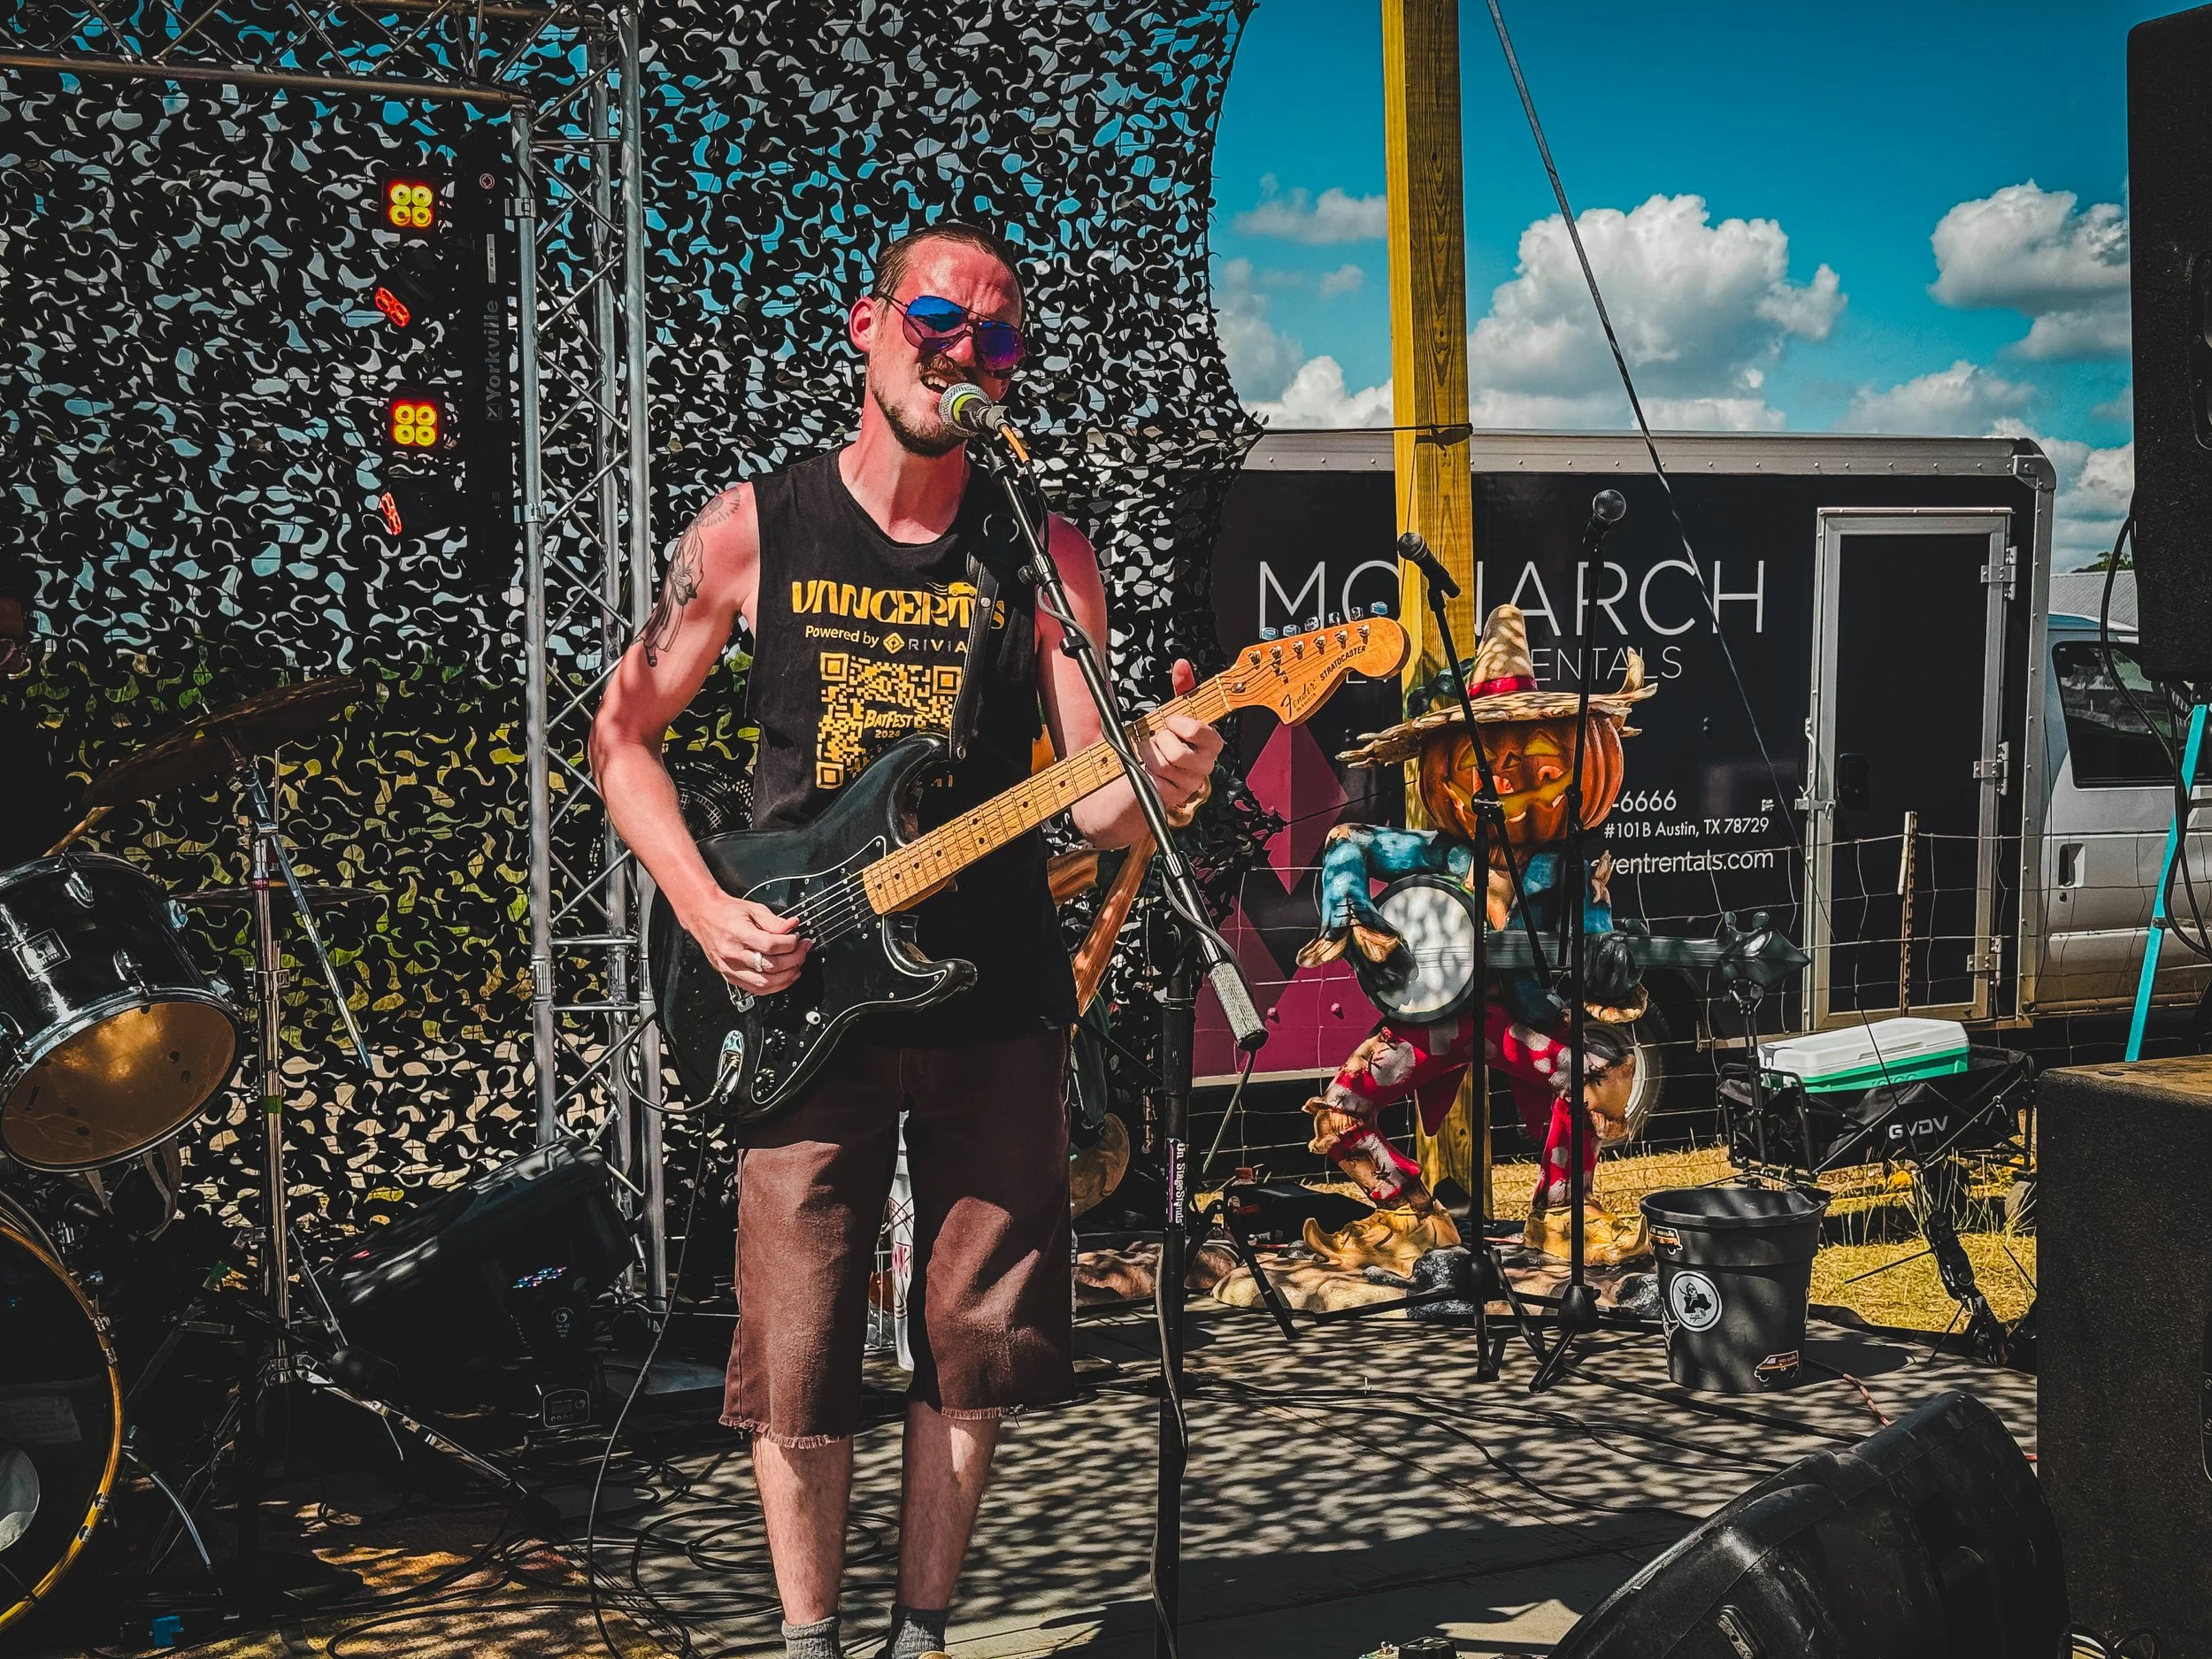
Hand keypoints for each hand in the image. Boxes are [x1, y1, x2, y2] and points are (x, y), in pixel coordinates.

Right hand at [685, 890, 809, 994]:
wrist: (704, 916)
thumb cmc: (726, 912)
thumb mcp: (752, 908)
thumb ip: (774, 920)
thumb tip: (792, 926)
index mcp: (737, 933)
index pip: (770, 945)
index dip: (790, 943)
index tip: (798, 938)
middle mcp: (732, 953)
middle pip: (770, 965)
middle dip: (793, 959)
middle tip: (803, 950)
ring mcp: (730, 967)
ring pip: (764, 983)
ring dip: (786, 977)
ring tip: (797, 966)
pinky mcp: (730, 976)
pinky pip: (754, 989)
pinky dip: (773, 987)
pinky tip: (784, 978)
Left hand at [1140, 659, 1221, 813]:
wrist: (1124, 777)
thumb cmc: (1148, 742)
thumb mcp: (1164, 713)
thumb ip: (1180, 690)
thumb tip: (1182, 665)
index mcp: (1207, 742)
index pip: (1207, 733)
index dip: (1187, 725)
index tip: (1170, 720)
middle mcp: (1204, 764)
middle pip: (1180, 751)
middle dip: (1160, 740)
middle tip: (1155, 740)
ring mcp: (1190, 783)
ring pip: (1165, 764)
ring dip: (1148, 755)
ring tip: (1147, 755)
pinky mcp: (1174, 799)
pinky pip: (1157, 781)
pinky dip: (1145, 773)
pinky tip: (1146, 772)